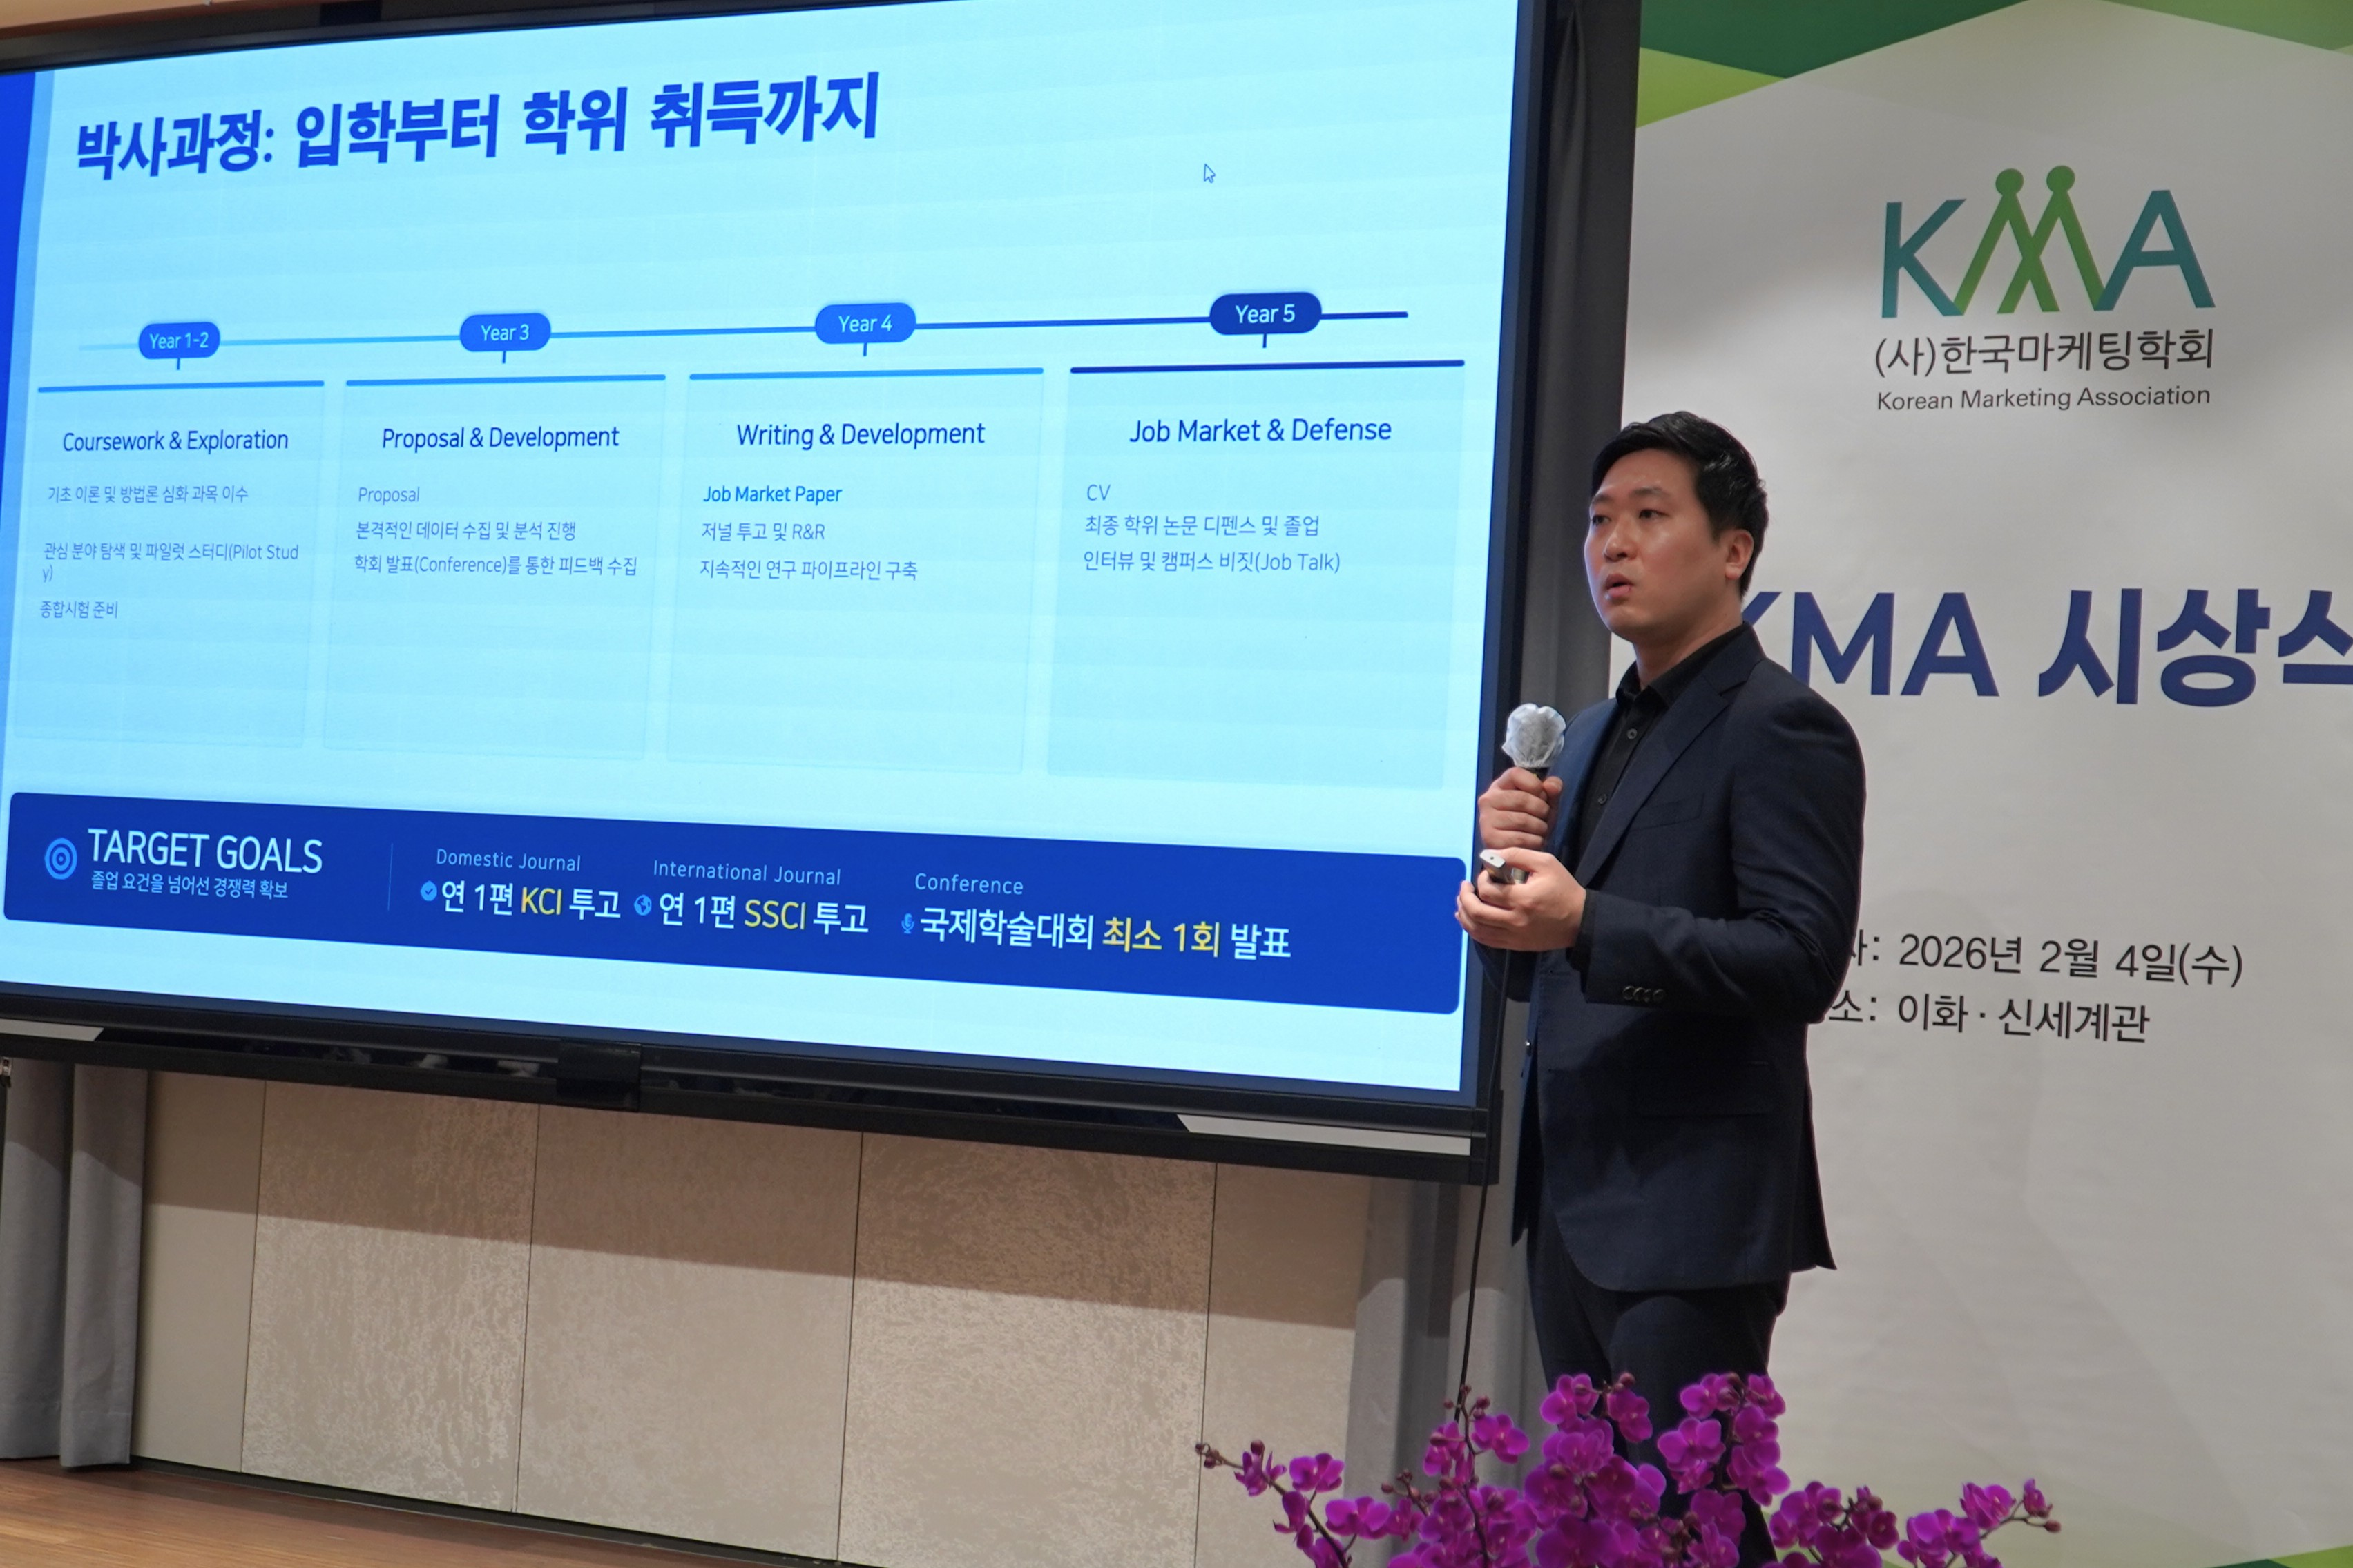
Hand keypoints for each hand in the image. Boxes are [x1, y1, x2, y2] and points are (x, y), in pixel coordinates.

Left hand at [1455, 847, 1585, 951]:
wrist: (1580, 921)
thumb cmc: (1563, 889)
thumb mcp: (1545, 863)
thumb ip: (1517, 854)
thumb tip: (1489, 854)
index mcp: (1523, 899)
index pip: (1487, 891)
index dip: (1481, 880)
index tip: (1487, 873)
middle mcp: (1515, 921)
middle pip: (1476, 913)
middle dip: (1464, 898)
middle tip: (1465, 887)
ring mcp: (1513, 936)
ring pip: (1477, 930)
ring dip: (1464, 914)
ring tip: (1462, 901)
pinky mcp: (1515, 945)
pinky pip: (1486, 940)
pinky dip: (1473, 929)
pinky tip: (1468, 919)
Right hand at [1479, 766, 1563, 851]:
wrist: (1520, 851)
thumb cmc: (1532, 822)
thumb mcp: (1545, 802)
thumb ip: (1552, 789)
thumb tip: (1552, 786)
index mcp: (1500, 785)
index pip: (1516, 774)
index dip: (1535, 785)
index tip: (1541, 796)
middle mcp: (1488, 800)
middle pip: (1522, 799)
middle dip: (1542, 810)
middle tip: (1544, 818)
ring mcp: (1486, 819)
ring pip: (1523, 820)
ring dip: (1540, 827)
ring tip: (1539, 830)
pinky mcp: (1490, 839)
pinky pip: (1520, 838)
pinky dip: (1534, 841)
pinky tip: (1533, 841)